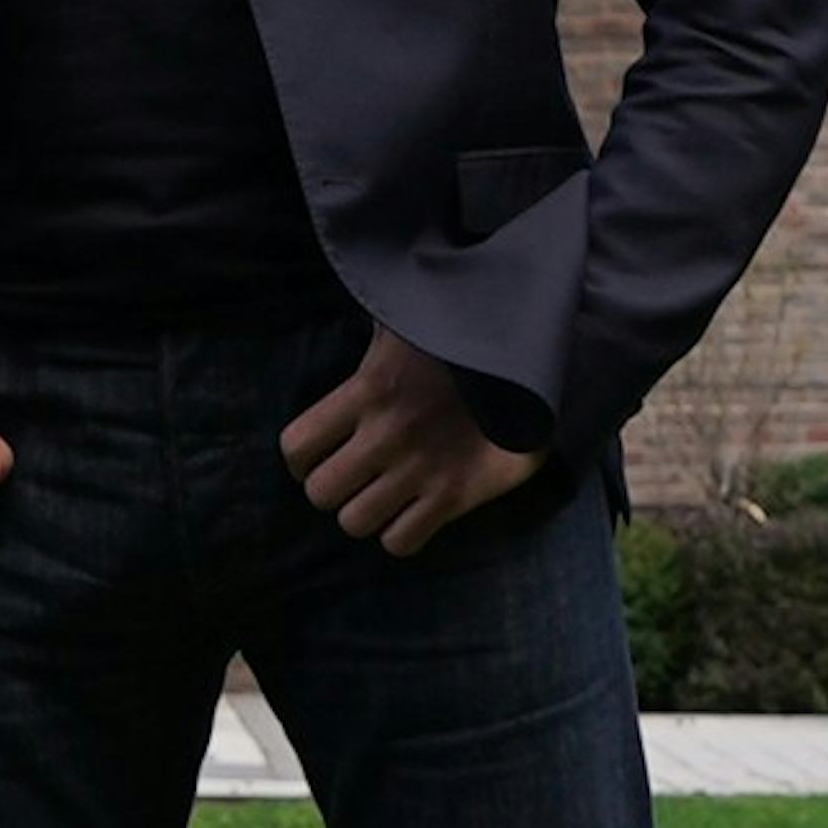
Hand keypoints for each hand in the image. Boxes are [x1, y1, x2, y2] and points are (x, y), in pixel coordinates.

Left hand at [280, 324, 545, 556]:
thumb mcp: (406, 326)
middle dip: (330, 489)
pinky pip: (401, 542)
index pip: (296, 444)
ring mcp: (419, 470)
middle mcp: (384, 435)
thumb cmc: (459, 344)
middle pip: (320, 493)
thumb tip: (353, 284)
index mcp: (365, 391)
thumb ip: (374, 325)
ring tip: (379, 495)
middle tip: (351, 477)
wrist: (531, 370)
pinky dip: (399, 534)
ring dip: (363, 514)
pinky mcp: (454, 497)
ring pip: (355, 523)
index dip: (300, 456)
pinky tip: (410, 511)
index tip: (315, 454)